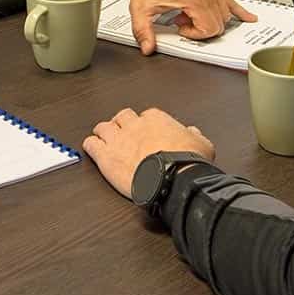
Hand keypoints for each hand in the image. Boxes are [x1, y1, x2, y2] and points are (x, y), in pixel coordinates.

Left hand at [83, 107, 215, 198]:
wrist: (172, 179)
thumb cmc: (186, 163)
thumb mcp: (203, 145)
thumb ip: (195, 136)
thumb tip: (193, 133)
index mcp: (156, 119)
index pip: (146, 115)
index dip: (144, 124)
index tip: (146, 132)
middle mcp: (135, 125)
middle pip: (122, 116)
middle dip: (122, 123)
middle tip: (122, 132)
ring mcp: (118, 140)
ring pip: (103, 127)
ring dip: (103, 132)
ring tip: (104, 138)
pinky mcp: (106, 157)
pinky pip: (91, 144)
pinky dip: (90, 145)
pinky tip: (92, 148)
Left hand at [128, 0, 255, 54]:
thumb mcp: (141, 8)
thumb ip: (143, 31)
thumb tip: (147, 47)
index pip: (210, 28)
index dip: (195, 35)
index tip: (181, 28)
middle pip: (219, 24)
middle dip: (202, 29)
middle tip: (183, 22)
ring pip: (225, 15)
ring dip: (210, 21)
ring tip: (190, 15)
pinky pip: (230, 0)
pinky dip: (238, 11)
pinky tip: (247, 17)